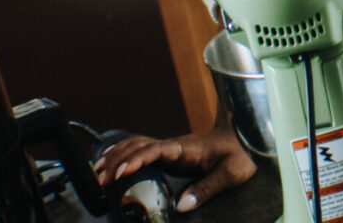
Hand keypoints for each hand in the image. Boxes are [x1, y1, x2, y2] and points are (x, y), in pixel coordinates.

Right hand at [93, 125, 255, 212]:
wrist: (245, 136)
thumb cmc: (240, 153)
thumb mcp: (231, 173)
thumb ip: (207, 188)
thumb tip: (182, 205)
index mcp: (187, 148)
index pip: (156, 150)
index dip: (137, 160)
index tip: (120, 173)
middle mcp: (175, 145)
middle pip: (139, 146)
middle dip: (116, 161)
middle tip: (99, 181)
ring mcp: (171, 147)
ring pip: (137, 145)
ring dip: (116, 156)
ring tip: (97, 173)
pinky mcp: (169, 152)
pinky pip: (142, 149)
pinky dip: (123, 154)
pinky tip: (112, 164)